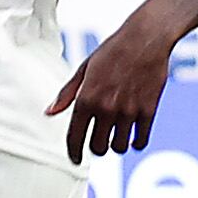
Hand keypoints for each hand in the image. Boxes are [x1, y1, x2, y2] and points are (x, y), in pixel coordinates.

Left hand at [49, 10, 182, 161]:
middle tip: (99, 141)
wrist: (145, 38)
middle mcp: (106, 108)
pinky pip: (140, 140)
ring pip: (119, 148)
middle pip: (98, 148)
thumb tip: (49, 112)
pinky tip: (134, 137)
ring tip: (117, 136)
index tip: (75, 159)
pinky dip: (136, 143)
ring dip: (116, 145)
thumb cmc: (112, 51)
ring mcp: (128, 111)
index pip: (75, 138)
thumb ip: (66, 94)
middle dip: (97, 148)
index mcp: (86, 98)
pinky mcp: (148, 110)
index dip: (73, 153)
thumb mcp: (84, 69)